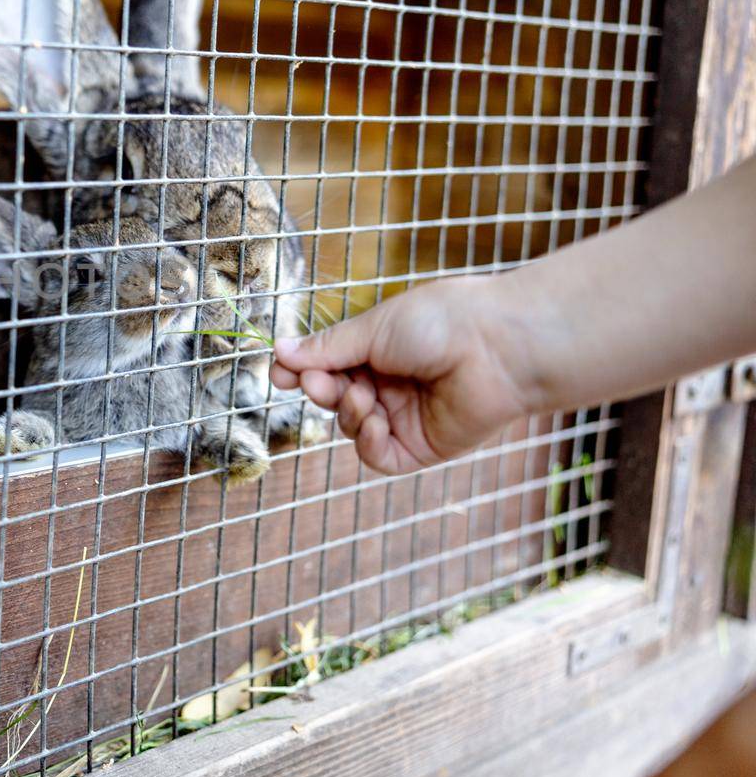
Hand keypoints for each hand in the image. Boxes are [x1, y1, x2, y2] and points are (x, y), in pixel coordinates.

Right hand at [269, 275, 537, 474]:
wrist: (497, 347)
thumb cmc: (441, 322)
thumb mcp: (373, 329)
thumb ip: (327, 348)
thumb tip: (280, 350)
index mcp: (380, 350)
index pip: (328, 366)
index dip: (302, 370)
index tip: (279, 372)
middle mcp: (390, 384)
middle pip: (334, 397)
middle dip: (321, 390)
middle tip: (318, 382)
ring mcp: (405, 417)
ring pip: (350, 426)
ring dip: (347, 412)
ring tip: (364, 396)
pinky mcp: (421, 446)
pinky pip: (377, 455)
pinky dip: (366, 442)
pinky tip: (373, 422)